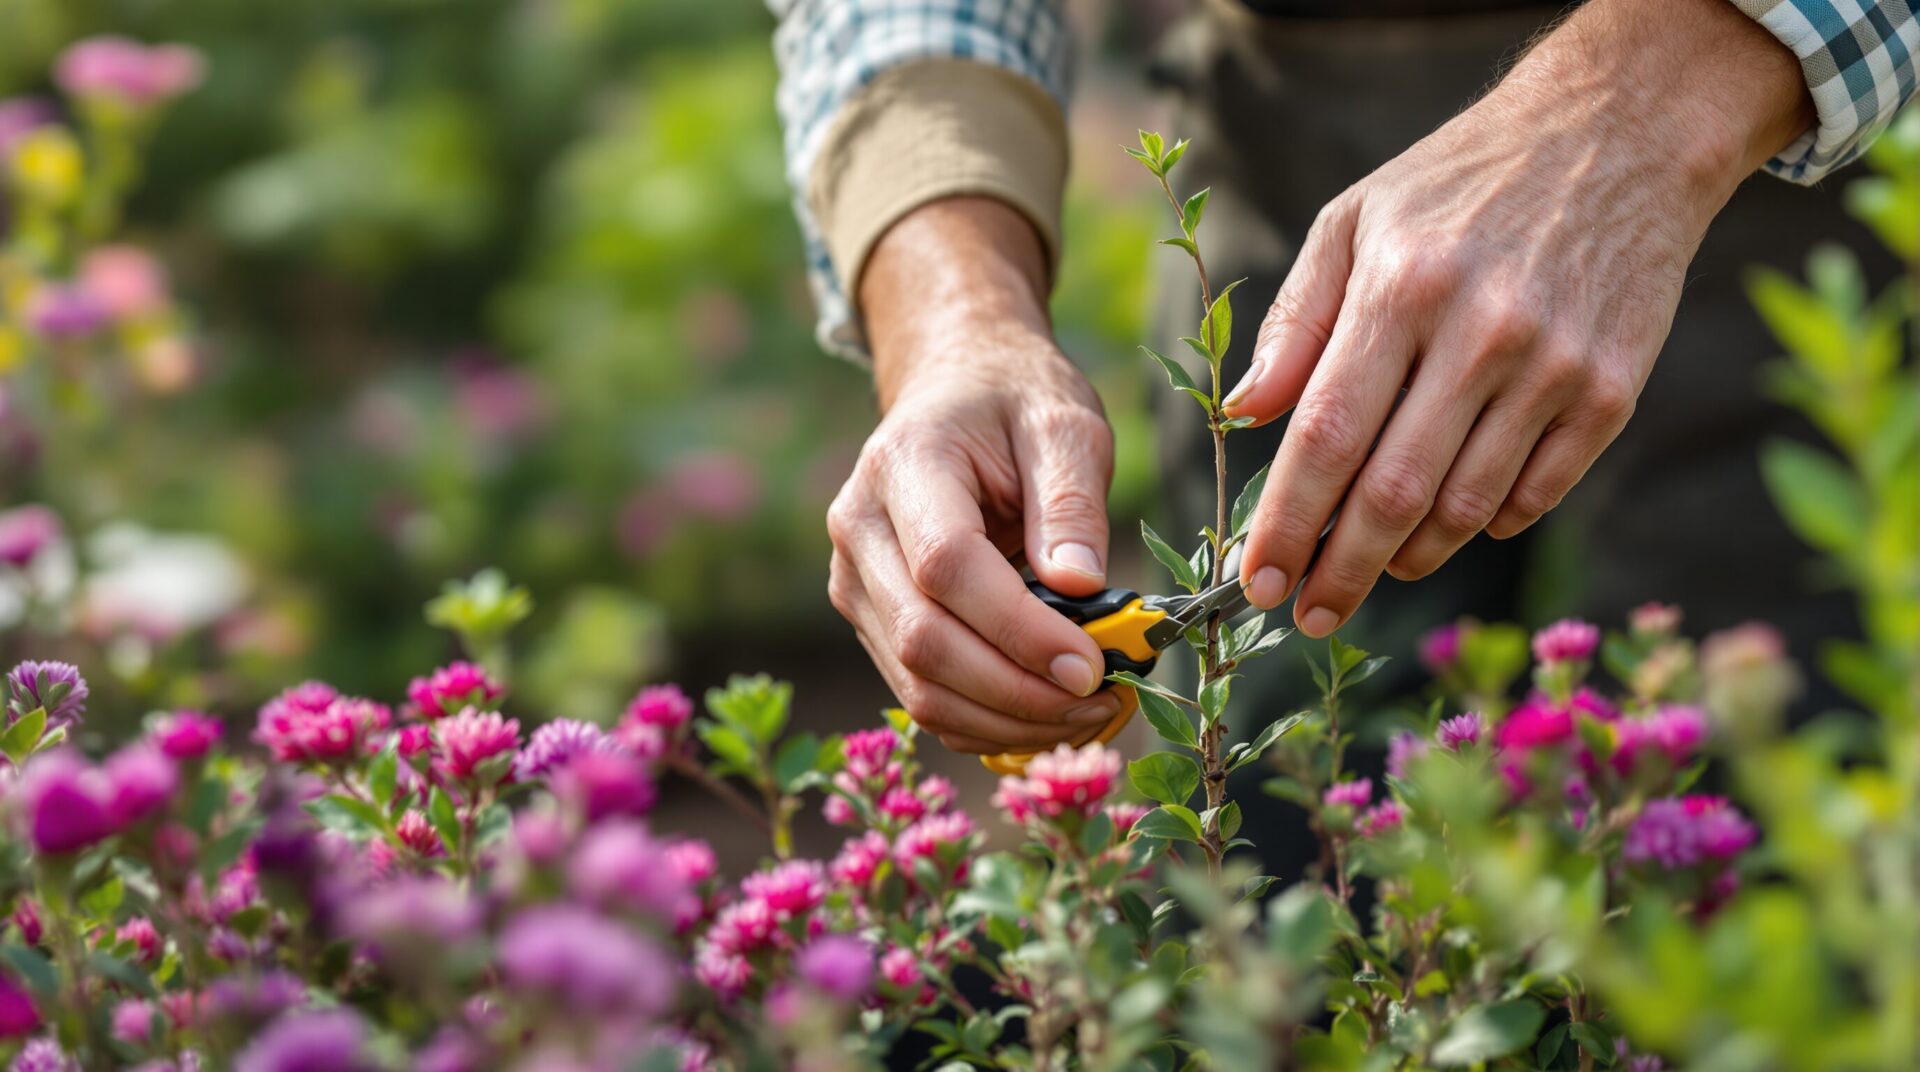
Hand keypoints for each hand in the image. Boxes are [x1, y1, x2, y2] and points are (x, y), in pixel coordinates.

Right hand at [828, 198, 1124, 752]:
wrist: (952, 388)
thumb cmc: (1013, 402)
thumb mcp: (1065, 424)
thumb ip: (1072, 501)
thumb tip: (1081, 587)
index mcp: (903, 465)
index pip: (947, 567)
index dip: (1018, 630)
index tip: (1092, 665)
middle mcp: (859, 528)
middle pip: (923, 641)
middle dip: (1018, 691)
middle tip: (1102, 701)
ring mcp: (853, 580)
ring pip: (916, 685)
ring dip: (1005, 720)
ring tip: (1085, 715)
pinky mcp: (868, 618)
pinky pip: (919, 694)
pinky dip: (984, 723)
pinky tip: (1044, 717)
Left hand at [1227, 0, 1813, 635]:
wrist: (1618, 133)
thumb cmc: (1460, 181)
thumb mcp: (1355, 219)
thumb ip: (1296, 321)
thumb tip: (1246, 415)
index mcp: (1401, 289)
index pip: (1326, 437)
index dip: (1287, 522)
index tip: (1258, 579)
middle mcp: (1479, 333)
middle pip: (1393, 492)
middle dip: (1340, 570)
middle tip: (1309, 612)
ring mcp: (1553, 366)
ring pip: (1464, 508)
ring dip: (1410, 557)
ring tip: (1376, 566)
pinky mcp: (1609, 391)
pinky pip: (1534, 494)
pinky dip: (1484, 524)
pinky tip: (1454, 522)